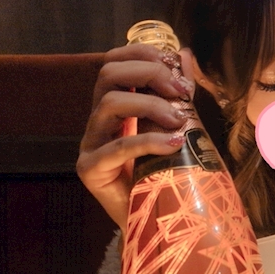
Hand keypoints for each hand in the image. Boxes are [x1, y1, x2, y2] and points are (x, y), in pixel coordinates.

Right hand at [76, 44, 194, 232]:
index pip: (115, 62)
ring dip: (150, 105)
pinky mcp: (91, 169)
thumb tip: (184, 53)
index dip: (143, 54)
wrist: (158, 220)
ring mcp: (91, 144)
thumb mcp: (176, 127)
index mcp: (115, 105)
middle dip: (148, 74)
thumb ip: (176, 93)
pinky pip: (117, 147)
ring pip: (110, 103)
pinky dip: (148, 140)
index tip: (174, 65)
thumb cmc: (166, 172)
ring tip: (179, 122)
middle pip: (108, 74)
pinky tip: (174, 143)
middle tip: (180, 92)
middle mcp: (98, 120)